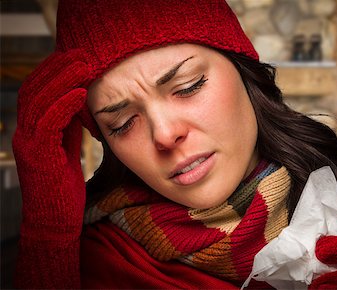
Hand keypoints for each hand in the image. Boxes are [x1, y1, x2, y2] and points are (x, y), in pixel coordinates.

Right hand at [13, 50, 89, 287]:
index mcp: (32, 130)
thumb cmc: (63, 185)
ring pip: (37, 101)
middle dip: (56, 68)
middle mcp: (24, 133)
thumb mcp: (66, 147)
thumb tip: (80, 100)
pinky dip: (63, 105)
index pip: (37, 91)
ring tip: (83, 65)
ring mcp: (27, 144)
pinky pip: (47, 123)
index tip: (75, 57)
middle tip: (80, 53)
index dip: (54, 71)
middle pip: (33, 89)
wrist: (55, 219)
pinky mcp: (37, 156)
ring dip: (61, 80)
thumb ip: (68, 125)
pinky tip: (79, 92)